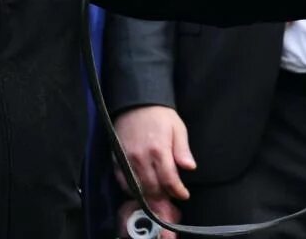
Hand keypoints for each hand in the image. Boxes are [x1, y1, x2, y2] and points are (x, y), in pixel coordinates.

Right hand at [114, 105, 192, 220]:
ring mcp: (126, 160)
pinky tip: (140, 191)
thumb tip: (190, 167)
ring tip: (158, 200)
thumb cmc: (160, 115)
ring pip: (137, 188)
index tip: (183, 195)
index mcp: (159, 150)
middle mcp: (141, 158)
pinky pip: (123, 182)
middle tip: (171, 200)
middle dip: (163, 198)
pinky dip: (132, 190)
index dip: (177, 191)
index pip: (169, 179)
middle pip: (152, 188)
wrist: (136, 104)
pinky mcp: (116, 160)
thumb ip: (182, 150)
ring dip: (148, 197)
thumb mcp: (178, 128)